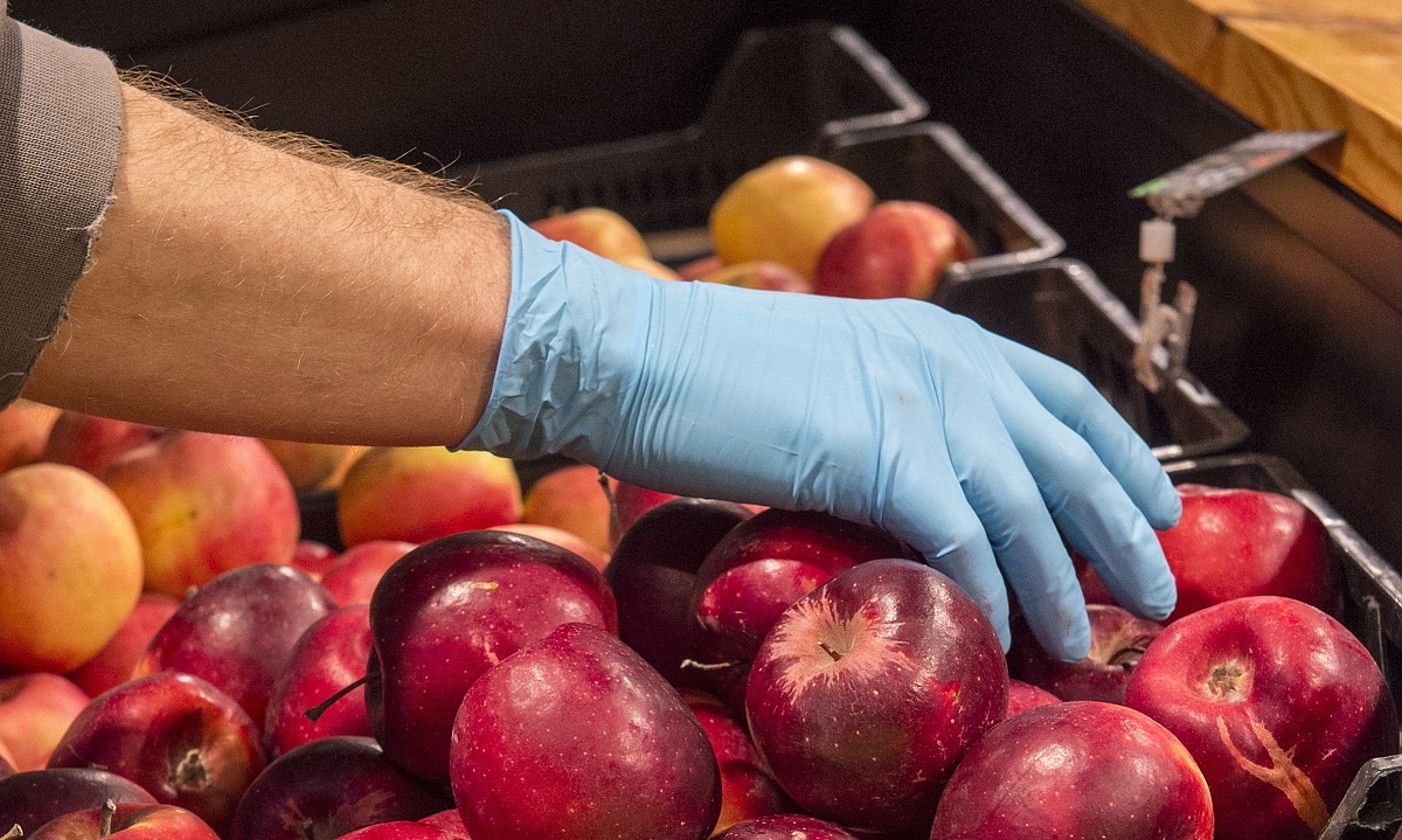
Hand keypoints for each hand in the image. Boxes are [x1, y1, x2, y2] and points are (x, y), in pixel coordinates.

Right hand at [463, 212, 1180, 658]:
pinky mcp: (880, 451)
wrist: (637, 352)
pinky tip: (996, 631)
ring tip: (1078, 638)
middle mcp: (947, 360)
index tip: (1153, 503)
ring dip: (1062, 581)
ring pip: (1027, 505)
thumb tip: (922, 494)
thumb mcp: (829, 380)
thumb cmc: (708, 373)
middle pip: (1068, 453)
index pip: (1064, 393)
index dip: (1120, 454)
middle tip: (1152, 590)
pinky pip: (961, 539)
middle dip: (1121, 528)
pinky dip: (987, 591)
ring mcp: (918, 401)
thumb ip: (889, 420)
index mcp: (939, 336)